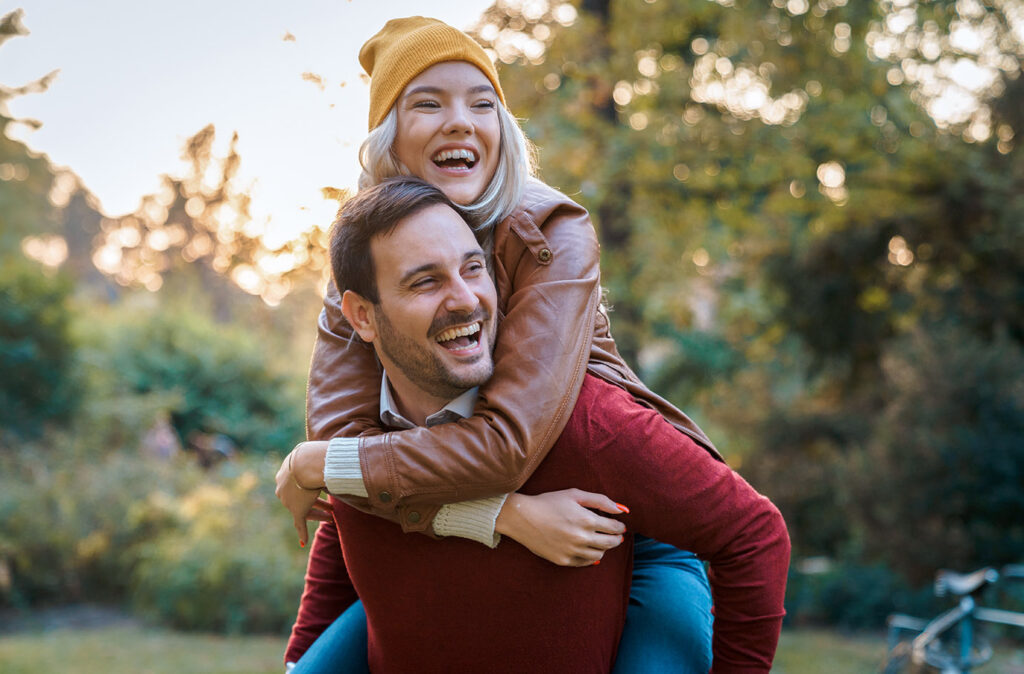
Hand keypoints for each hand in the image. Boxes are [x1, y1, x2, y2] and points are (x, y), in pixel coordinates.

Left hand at [275, 444, 332, 546]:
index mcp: (285, 474)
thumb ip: (321, 458)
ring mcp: (290, 500)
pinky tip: (303, 542)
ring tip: (332, 519)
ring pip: (305, 510)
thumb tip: (333, 454)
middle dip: (318, 504)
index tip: (324, 493)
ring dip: (319, 515)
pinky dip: (302, 532)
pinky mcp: (296, 510)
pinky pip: (299, 523)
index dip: (313, 489)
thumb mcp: (314, 456)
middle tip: (331, 509)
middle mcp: (284, 488)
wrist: (305, 464)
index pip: (300, 486)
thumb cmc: (312, 457)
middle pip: (301, 499)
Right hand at [495, 488, 627, 566]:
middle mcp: (581, 538)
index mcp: (586, 520)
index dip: (620, 527)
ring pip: (599, 554)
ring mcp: (572, 551)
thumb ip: (600, 500)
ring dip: (604, 548)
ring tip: (602, 542)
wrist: (522, 517)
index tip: (620, 525)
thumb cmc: (549, 502)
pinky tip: (590, 550)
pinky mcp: (563, 561)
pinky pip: (585, 563)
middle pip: (610, 543)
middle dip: (617, 539)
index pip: (614, 528)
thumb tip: (623, 510)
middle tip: (617, 535)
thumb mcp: (575, 494)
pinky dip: (591, 557)